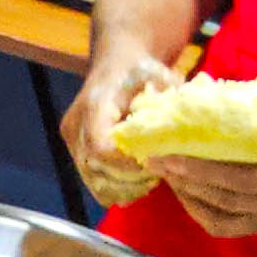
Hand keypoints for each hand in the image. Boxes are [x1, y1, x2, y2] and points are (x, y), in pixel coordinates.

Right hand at [66, 53, 170, 207]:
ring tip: (150, 178)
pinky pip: (94, 185)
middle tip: (158, 173)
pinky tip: (138, 182)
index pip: (100, 148)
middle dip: (131, 179)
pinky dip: (117, 190)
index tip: (154, 161)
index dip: (126, 164)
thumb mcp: (159, 76)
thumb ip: (169, 101)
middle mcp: (75, 126)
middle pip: (96, 170)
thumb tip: (184, 125)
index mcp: (94, 105)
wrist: (117, 66)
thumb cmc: (141, 71)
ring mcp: (72, 142)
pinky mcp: (75, 153)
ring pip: (94, 183)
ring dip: (125, 188)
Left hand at [154, 69, 256, 237]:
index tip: (169, 155)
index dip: (201, 170)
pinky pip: (228, 225)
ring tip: (165, 172)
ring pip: (221, 219)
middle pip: (224, 201)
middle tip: (154, 159)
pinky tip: (186, 190)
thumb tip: (244, 82)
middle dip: (184, 181)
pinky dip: (202, 211)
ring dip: (188, 197)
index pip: (239, 180)